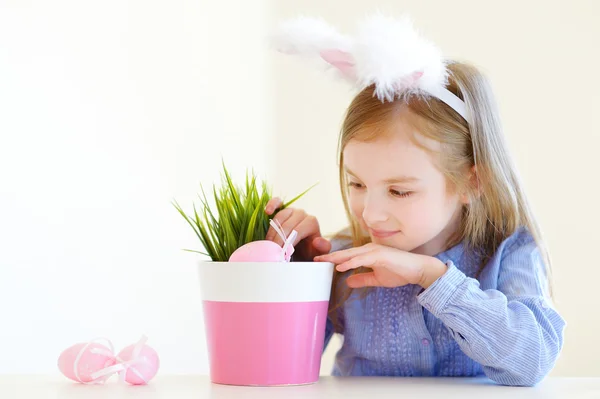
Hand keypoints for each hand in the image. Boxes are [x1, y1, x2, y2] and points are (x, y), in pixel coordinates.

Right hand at [264, 197, 330, 261]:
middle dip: (279, 239)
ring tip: (268, 243)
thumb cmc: (309, 251)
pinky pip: (277, 202)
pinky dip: (272, 204)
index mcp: (312, 222)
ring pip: (280, 216)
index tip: (281, 254)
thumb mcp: (318, 253)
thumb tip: (316, 241)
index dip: (288, 242)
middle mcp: (302, 214)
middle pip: (287, 225)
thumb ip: (322, 248)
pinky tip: (267, 211)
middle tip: (273, 251)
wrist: (302, 249)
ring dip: (272, 231)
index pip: (297, 231)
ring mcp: (291, 210)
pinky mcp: (282, 208)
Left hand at [314, 243, 447, 288]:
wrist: (418, 270)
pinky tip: (341, 267)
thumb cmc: (400, 272)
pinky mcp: (381, 255)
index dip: (334, 259)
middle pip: (345, 253)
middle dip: (330, 256)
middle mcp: (369, 249)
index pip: (347, 256)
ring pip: (352, 254)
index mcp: (367, 254)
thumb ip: (363, 279)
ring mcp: (375, 251)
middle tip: (315, 259)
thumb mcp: (377, 279)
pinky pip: (363, 259)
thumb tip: (348, 282)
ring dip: (337, 258)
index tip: (320, 262)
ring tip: (324, 262)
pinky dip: (351, 262)